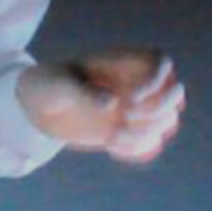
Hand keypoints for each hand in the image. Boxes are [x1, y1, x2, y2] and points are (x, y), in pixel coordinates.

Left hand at [18, 47, 185, 163]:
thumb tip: (113, 105)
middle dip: (159, 109)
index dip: (157, 81)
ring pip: (167, 121)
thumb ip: (83, 93)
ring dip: (147, 133)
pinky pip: (152, 142)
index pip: (161, 62)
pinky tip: (112, 147)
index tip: (130, 99)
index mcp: (121, 63)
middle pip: (175, 92)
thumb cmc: (47, 85)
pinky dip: (140, 148)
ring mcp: (133, 109)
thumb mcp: (59, 86)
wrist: (35, 108)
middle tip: (126, 116)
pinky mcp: (126, 131)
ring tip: (113, 137)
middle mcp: (133, 84)